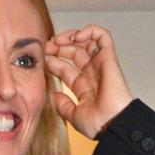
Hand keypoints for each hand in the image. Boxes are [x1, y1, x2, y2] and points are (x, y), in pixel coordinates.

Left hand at [44, 25, 134, 140]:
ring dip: (70, 37)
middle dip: (58, 47)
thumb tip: (55, 95)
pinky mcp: (109, 57)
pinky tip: (76, 38)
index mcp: (83, 87)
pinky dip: (90, 31)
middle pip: (73, 52)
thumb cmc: (98, 124)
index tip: (41, 59)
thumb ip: (63, 105)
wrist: (112, 123)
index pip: (65, 68)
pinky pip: (102, 36)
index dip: (52, 61)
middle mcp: (91, 74)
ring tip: (58, 41)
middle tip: (46, 47)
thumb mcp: (74, 116)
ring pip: (86, 41)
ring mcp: (100, 64)